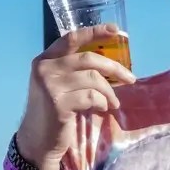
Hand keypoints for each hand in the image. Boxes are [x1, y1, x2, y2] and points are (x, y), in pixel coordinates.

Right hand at [15, 24, 135, 169]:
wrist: (38, 139)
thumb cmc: (54, 110)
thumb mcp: (59, 84)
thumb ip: (76, 70)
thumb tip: (111, 64)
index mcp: (45, 59)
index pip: (72, 38)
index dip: (94, 32)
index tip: (116, 29)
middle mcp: (45, 68)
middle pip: (89, 59)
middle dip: (115, 68)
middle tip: (131, 79)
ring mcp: (49, 86)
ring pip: (93, 79)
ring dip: (109, 92)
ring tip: (112, 103)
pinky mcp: (58, 104)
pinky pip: (92, 97)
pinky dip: (102, 103)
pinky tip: (100, 109)